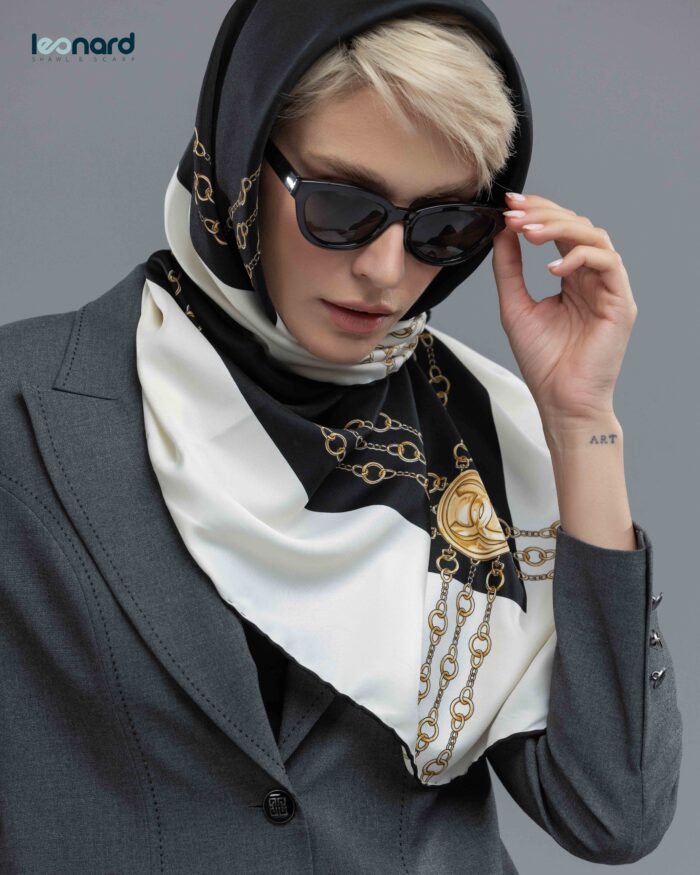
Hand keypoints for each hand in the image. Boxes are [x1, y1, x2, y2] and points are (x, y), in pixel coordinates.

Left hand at [490, 192, 637, 426]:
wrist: (561, 400)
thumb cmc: (543, 361)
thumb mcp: (514, 305)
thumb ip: (509, 268)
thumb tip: (502, 231)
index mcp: (571, 276)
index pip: (559, 231)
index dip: (536, 212)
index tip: (508, 204)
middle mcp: (592, 277)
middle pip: (576, 225)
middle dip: (543, 214)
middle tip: (514, 212)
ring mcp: (609, 287)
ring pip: (593, 236)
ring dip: (558, 228)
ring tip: (526, 232)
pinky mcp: (621, 302)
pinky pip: (607, 263)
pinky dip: (578, 257)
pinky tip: (551, 268)